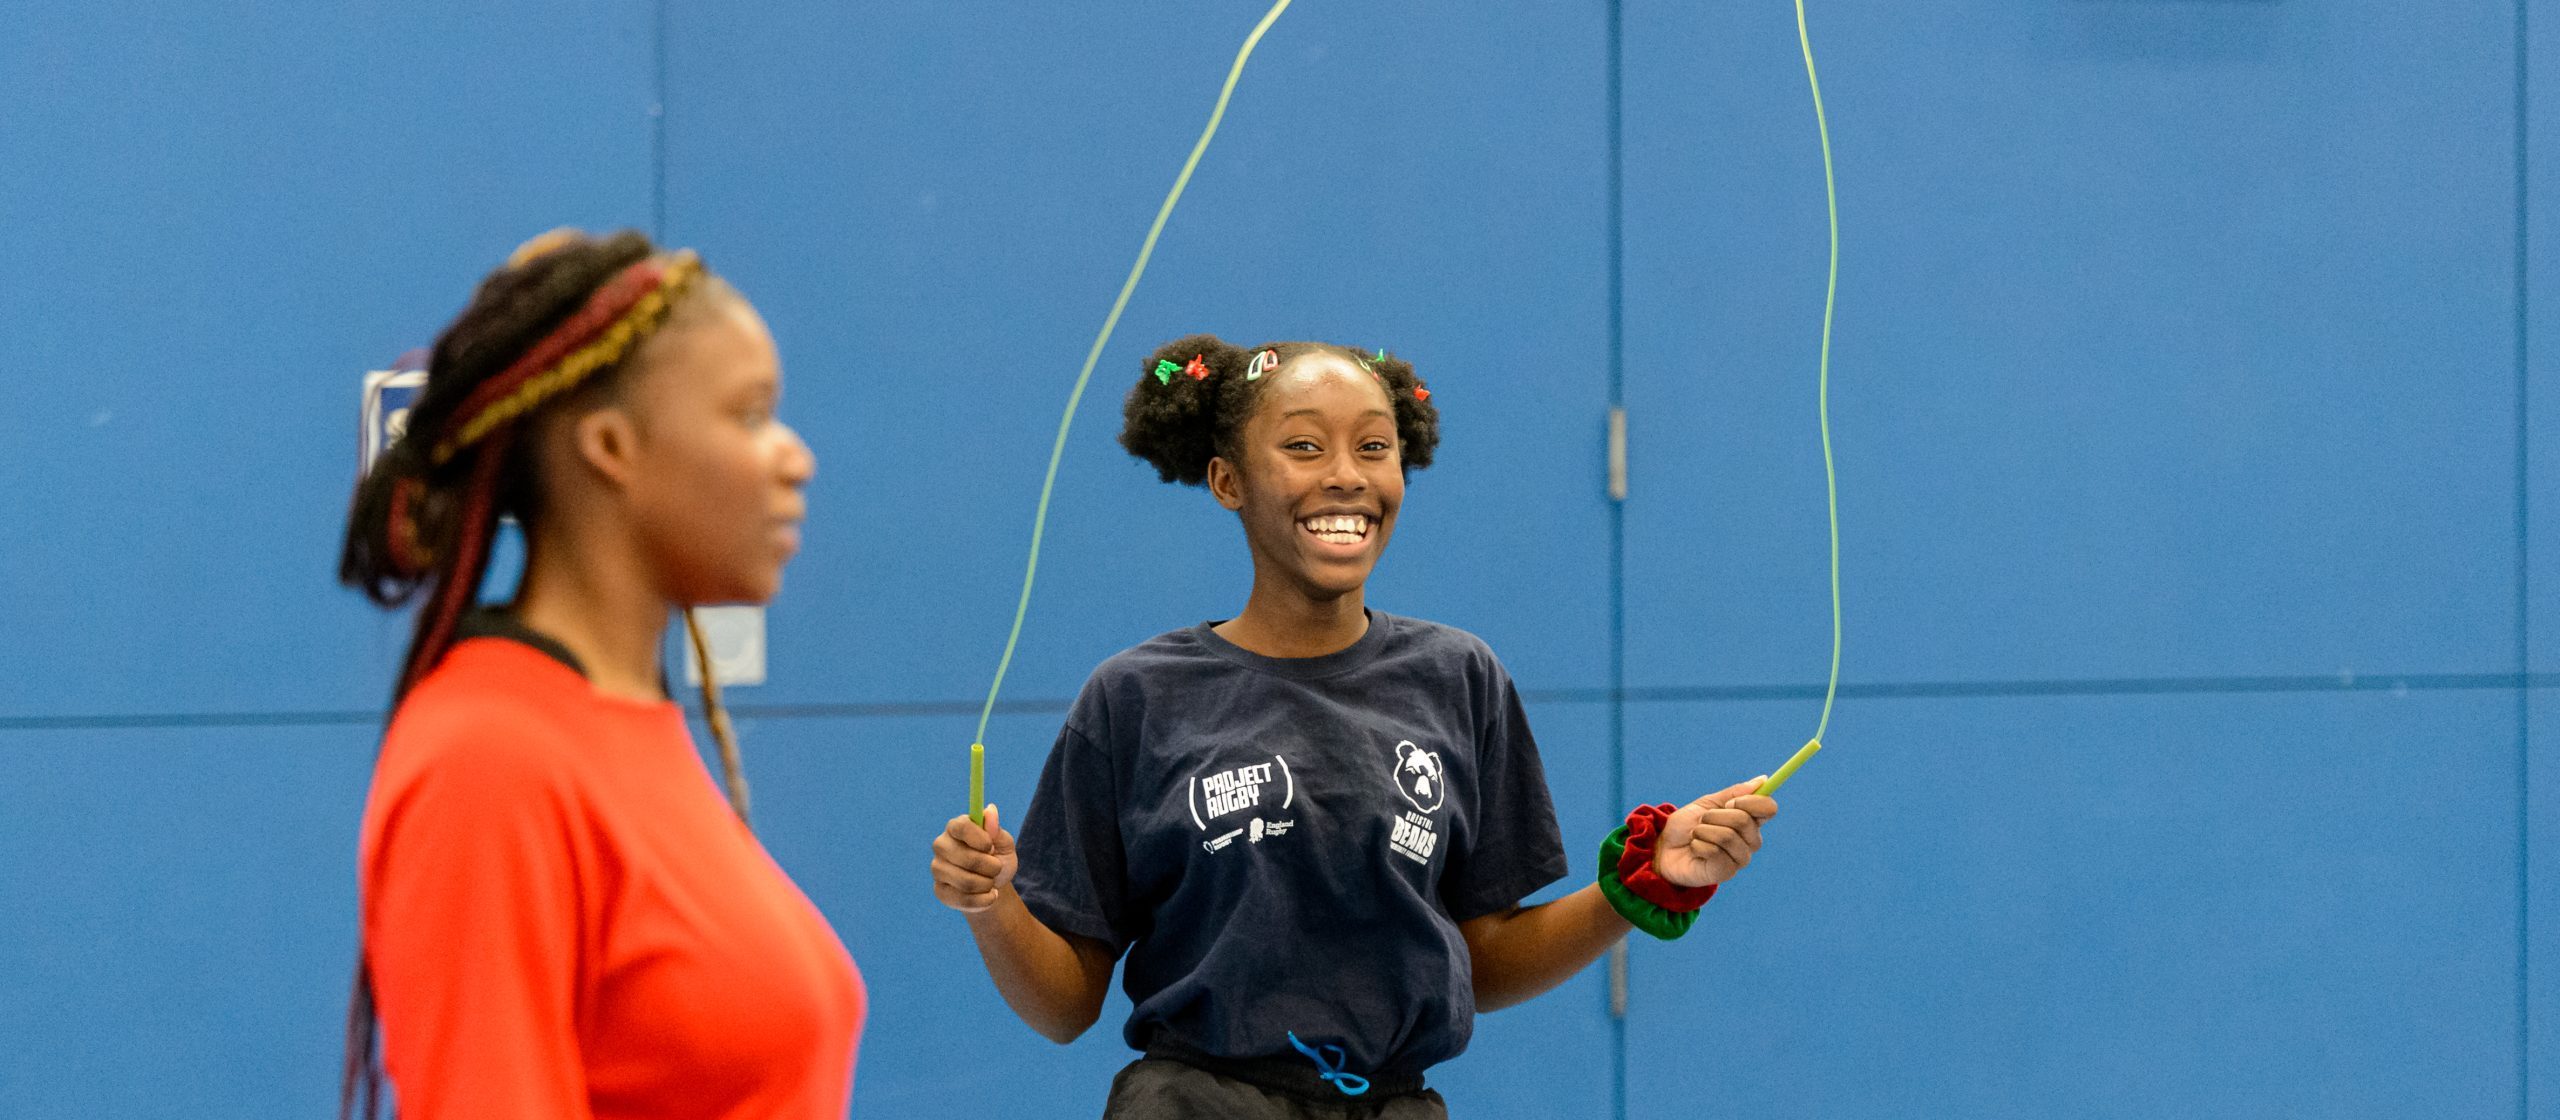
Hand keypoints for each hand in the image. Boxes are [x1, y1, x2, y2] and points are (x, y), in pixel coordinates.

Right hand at [930, 804, 1018, 913]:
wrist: (993, 886)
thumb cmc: (997, 858)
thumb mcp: (1004, 844)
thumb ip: (997, 830)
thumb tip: (990, 810)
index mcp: (955, 827)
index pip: (961, 827)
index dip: (979, 838)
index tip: (991, 847)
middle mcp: (941, 845)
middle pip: (966, 858)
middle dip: (991, 867)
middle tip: (996, 868)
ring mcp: (937, 869)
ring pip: (966, 882)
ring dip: (988, 884)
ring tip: (991, 881)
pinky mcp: (940, 891)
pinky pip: (964, 900)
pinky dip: (985, 900)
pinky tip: (988, 895)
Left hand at [1652, 778, 1777, 887]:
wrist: (1663, 848)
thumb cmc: (1686, 826)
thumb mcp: (1707, 804)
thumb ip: (1733, 793)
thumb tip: (1762, 780)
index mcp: (1749, 821)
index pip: (1768, 808)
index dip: (1750, 801)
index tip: (1729, 802)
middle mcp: (1750, 841)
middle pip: (1744, 820)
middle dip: (1715, 815)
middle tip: (1703, 821)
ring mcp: (1739, 858)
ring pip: (1728, 836)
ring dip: (1703, 831)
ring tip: (1695, 835)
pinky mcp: (1725, 872)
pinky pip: (1715, 852)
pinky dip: (1698, 845)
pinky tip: (1695, 849)